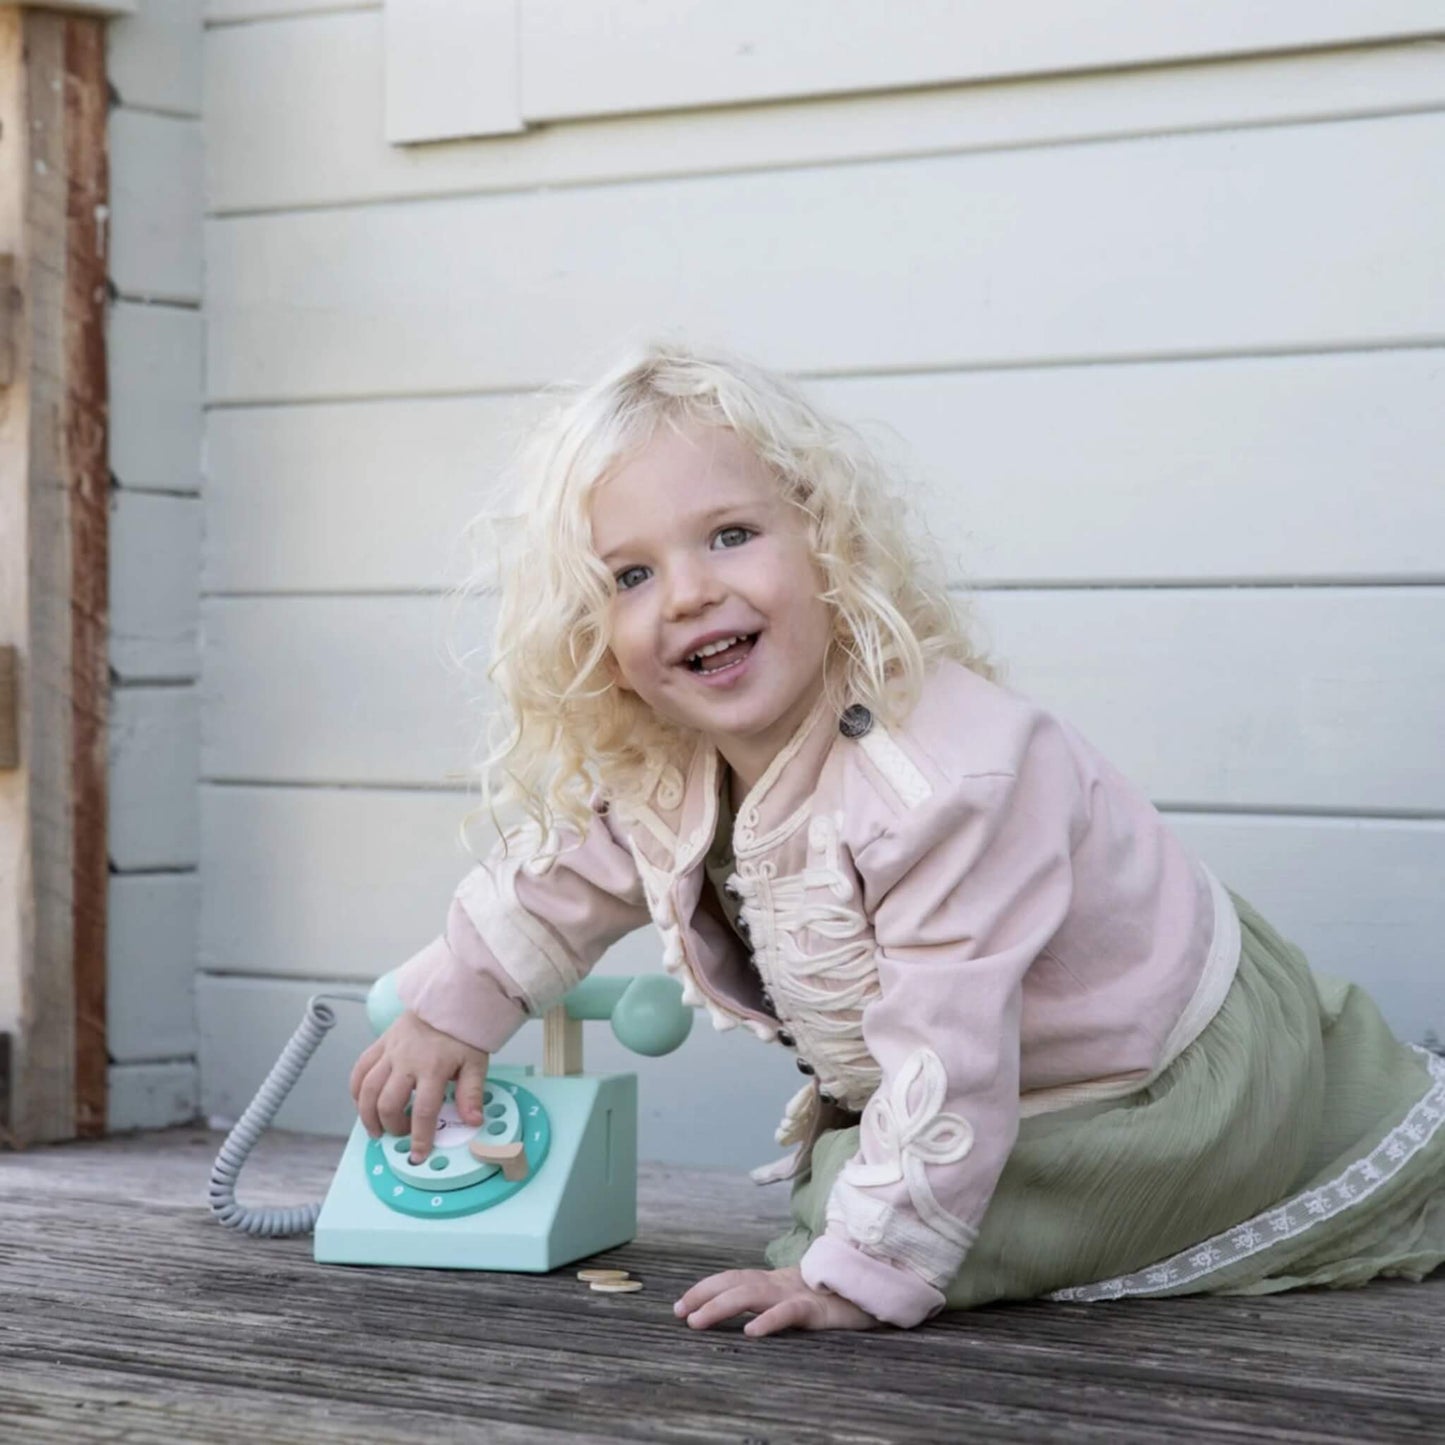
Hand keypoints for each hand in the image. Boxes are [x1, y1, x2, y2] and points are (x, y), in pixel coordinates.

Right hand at [348, 1010, 488, 1161]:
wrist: (449, 998)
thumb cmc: (463, 1033)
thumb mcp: (476, 1063)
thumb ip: (472, 1093)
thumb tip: (473, 1121)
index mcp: (433, 1068)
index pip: (423, 1111)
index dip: (420, 1137)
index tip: (418, 1154)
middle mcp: (407, 1061)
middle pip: (388, 1104)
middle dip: (392, 1127)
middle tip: (401, 1135)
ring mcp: (390, 1051)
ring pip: (366, 1089)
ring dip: (367, 1115)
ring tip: (376, 1129)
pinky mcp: (380, 1044)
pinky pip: (360, 1069)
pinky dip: (356, 1089)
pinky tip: (362, 1103)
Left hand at [673, 1266, 877, 1337]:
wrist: (875, 1286)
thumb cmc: (834, 1297)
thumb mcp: (798, 1298)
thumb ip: (773, 1300)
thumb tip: (742, 1311)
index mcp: (774, 1282)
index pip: (733, 1279)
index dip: (705, 1288)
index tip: (680, 1304)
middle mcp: (781, 1284)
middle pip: (735, 1283)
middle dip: (703, 1295)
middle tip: (679, 1312)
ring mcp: (797, 1294)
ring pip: (752, 1295)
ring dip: (721, 1307)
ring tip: (698, 1321)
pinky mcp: (817, 1310)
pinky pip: (789, 1313)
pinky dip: (769, 1320)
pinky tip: (752, 1333)